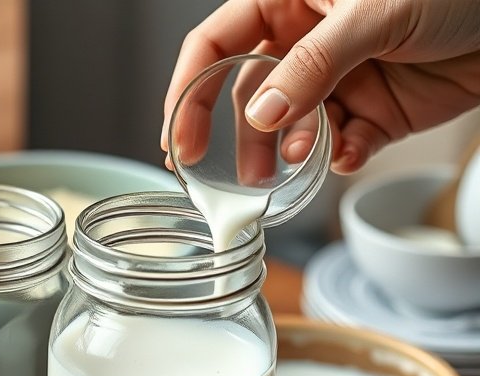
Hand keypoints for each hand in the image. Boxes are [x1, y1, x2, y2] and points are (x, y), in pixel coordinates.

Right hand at [161, 0, 479, 173]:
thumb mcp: (374, 11)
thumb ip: (313, 65)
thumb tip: (260, 114)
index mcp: (290, 0)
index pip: (215, 45)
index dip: (188, 92)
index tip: (179, 141)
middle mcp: (306, 42)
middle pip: (246, 97)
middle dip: (238, 140)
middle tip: (233, 179)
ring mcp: (338, 79)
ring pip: (289, 130)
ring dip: (287, 154)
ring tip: (291, 170)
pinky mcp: (373, 112)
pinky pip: (339, 145)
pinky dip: (338, 158)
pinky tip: (347, 156)